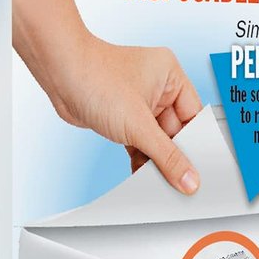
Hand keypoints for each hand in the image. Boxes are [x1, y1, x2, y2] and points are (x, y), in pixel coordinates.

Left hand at [44, 38, 202, 194]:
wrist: (58, 74)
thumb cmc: (96, 78)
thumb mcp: (138, 124)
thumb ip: (167, 156)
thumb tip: (189, 179)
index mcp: (171, 76)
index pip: (194, 117)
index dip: (197, 145)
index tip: (200, 171)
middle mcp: (157, 87)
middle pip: (176, 131)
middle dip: (173, 156)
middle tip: (180, 184)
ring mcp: (139, 102)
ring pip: (155, 139)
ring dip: (155, 160)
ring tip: (159, 183)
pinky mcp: (122, 117)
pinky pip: (138, 141)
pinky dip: (140, 158)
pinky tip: (142, 176)